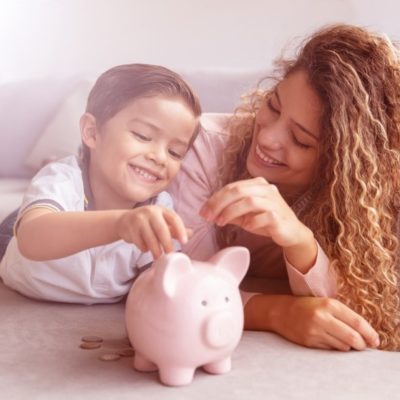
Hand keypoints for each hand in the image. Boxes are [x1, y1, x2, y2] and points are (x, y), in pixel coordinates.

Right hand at [116, 206, 189, 258]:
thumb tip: (191, 234)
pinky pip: (140, 243)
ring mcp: (139, 219)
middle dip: (167, 244)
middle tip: (170, 255)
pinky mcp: (130, 228)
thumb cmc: (148, 222)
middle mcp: (150, 212)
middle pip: (162, 230)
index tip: (185, 242)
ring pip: (150, 238)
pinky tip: (145, 248)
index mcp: (162, 210)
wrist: (124, 221)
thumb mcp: (162, 222)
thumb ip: (175, 229)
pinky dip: (144, 249)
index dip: (180, 230)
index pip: (174, 219)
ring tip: (159, 257)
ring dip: (156, 250)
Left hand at [200, 177, 316, 271]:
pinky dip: (251, 221)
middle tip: (209, 217)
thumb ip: (230, 211)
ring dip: (231, 212)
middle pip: (238, 190)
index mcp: (257, 184)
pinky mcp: (280, 216)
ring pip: (249, 201)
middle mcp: (267, 189)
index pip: (231, 187)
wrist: (291, 232)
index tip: (203, 211)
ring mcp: (274, 201)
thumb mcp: (245, 215)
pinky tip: (246, 227)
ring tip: (221, 223)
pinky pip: (263, 216)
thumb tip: (210, 212)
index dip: (215, 199)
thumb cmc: (267, 221)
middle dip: (219, 203)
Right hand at [274, 296, 379, 350]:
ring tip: (343, 340)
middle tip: (363, 345)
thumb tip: (366, 334)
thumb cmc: (307, 306)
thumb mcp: (325, 303)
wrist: (281, 311)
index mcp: (329, 304)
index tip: (375, 340)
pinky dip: (335, 348)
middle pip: (353, 338)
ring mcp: (315, 331)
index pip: (357, 322)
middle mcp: (322, 317)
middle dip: (361, 344)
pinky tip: (330, 340)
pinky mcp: (309, 342)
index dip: (370, 334)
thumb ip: (344, 315)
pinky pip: (330, 350)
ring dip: (348, 346)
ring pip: (343, 346)